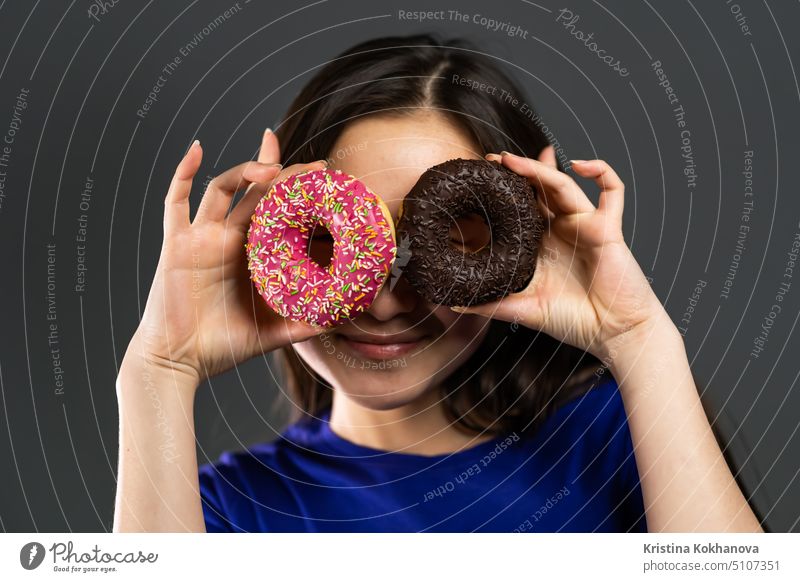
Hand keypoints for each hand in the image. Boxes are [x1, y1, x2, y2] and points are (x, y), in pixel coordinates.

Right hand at [128, 129, 325, 383]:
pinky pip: (175, 203)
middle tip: (317, 165)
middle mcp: (227, 238)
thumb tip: (341, 321)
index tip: (327, 178)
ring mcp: (202, 238)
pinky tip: (197, 148)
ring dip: (246, 170)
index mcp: (250, 253)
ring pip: (223, 189)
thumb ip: (304, 326)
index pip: (277, 211)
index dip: (299, 193)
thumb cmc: (222, 347)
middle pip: (256, 192)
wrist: (179, 361)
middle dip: (284, 173)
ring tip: (274, 165)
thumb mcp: (272, 334)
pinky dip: (183, 173)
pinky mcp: (178, 245)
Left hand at [453, 152, 670, 360]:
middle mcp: (562, 229)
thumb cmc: (574, 321)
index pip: (520, 208)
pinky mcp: (608, 228)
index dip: (503, 192)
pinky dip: (601, 170)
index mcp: (542, 244)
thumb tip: (452, 302)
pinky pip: (613, 190)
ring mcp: (585, 225)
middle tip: (491, 160)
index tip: (479, 179)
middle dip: (516, 171)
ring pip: (562, 185)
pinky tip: (578, 164)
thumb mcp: (523, 309)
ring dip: (539, 168)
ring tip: (511, 160)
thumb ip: (490, 304)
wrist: (613, 333)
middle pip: (538, 189)